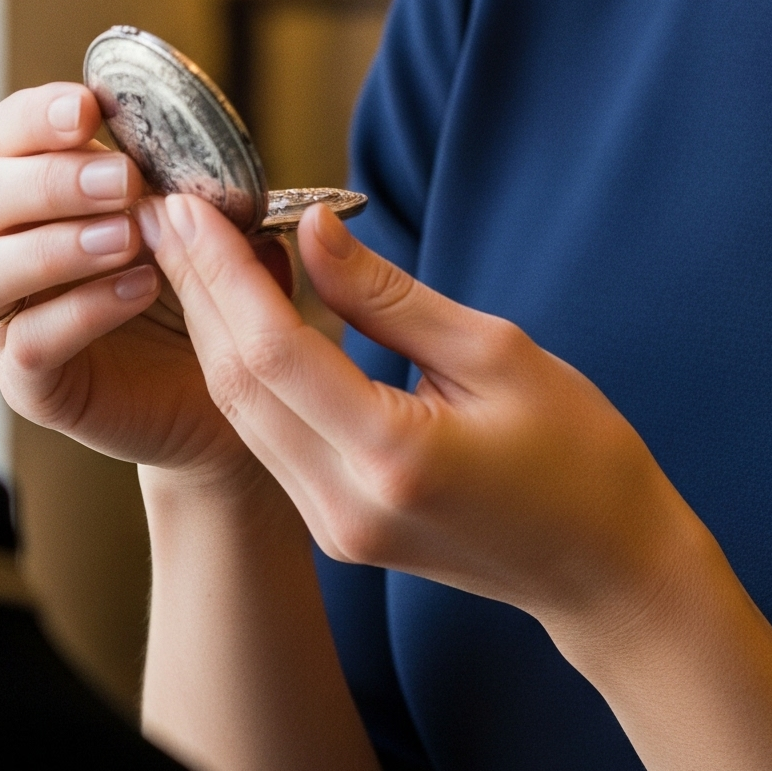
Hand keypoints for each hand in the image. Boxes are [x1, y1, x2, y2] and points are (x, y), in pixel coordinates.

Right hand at [0, 84, 289, 486]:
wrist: (236, 388)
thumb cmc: (213, 284)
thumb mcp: (221, 224)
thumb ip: (207, 191)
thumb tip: (211, 169)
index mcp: (49, 191)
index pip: (9, 135)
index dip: (36, 116)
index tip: (89, 111)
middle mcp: (13, 247)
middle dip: (48, 180)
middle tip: (124, 184)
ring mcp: (13, 318)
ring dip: (51, 248)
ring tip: (128, 239)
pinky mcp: (33, 382)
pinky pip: (27, 345)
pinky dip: (80, 312)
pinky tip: (139, 289)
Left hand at [147, 192, 704, 648]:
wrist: (602, 566)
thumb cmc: (576, 452)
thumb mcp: (497, 351)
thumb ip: (390, 296)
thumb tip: (313, 228)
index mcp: (393, 456)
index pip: (275, 352)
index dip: (225, 272)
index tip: (194, 205)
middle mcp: (344, 504)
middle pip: (239, 385)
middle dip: (199, 291)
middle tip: (169, 210)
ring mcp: (334, 527)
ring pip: (243, 414)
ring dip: (211, 328)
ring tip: (190, 249)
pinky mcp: (335, 530)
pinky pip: (269, 439)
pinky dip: (246, 370)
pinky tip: (240, 313)